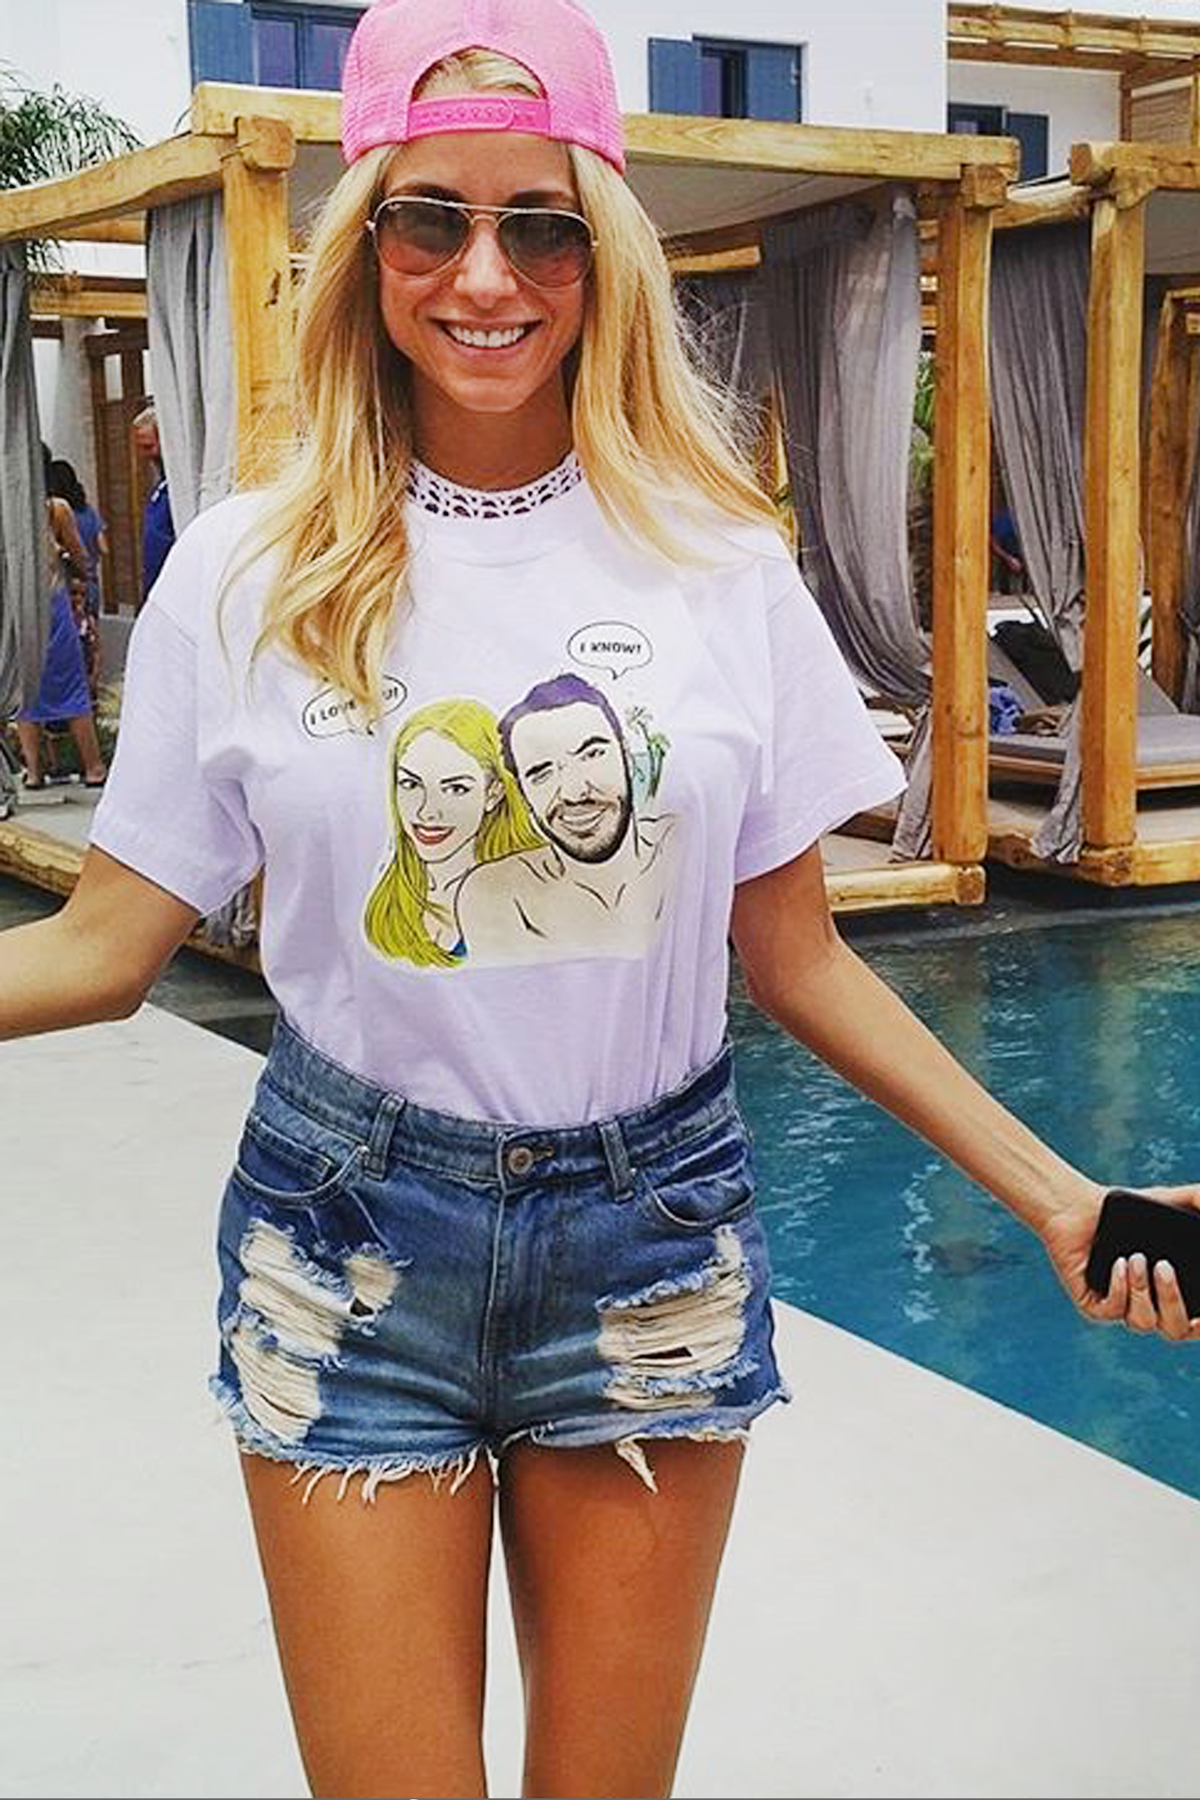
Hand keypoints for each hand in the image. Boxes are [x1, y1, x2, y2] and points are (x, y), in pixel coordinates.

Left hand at [1039, 1184, 1199, 1341]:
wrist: (1081, 1208)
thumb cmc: (1130, 1210)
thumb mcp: (1171, 1202)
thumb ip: (1197, 1200)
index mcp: (1174, 1292)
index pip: (1196, 1322)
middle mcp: (1152, 1306)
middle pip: (1176, 1329)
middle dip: (1173, 1300)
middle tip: (1163, 1267)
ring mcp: (1123, 1309)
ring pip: (1143, 1322)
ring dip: (1142, 1289)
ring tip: (1135, 1257)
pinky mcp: (1094, 1307)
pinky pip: (1112, 1311)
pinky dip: (1119, 1288)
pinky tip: (1118, 1263)